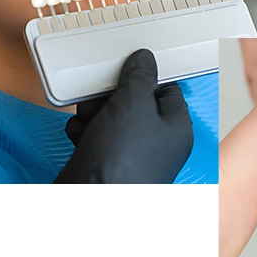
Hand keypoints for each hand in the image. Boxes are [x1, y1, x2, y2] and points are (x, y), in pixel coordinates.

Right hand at [55, 48, 192, 182]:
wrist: (92, 196)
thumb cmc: (123, 160)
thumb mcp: (135, 102)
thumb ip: (140, 76)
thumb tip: (144, 61)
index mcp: (175, 128)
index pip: (167, 91)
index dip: (147, 77)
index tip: (130, 66)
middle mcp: (156, 144)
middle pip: (135, 103)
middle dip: (112, 95)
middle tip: (102, 95)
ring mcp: (130, 155)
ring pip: (111, 118)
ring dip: (94, 112)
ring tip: (89, 118)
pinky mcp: (106, 163)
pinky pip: (95, 136)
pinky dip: (84, 132)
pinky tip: (81, 136)